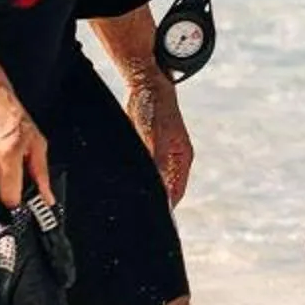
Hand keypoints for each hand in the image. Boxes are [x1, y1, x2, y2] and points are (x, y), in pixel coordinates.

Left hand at [126, 69, 193, 205]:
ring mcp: (162, 153)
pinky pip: (144, 169)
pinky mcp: (149, 147)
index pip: (175, 192)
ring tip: (128, 204)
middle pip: (166, 189)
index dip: (165, 209)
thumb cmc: (154, 107)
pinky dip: (136, 177)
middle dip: (154, 202)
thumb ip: (157, 161)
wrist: (147, 83)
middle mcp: (174, 159)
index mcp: (182, 158)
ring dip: (144, 189)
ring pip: (154, 180)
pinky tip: (123, 182)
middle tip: (135, 217)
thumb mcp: (154, 135)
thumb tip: (159, 187)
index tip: (150, 222)